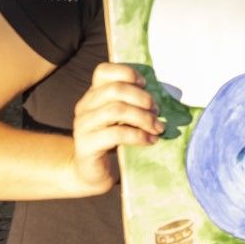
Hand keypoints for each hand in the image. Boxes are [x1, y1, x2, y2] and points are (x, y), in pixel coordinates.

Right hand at [70, 62, 163, 194]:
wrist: (93, 172)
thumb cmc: (113, 140)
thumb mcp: (122, 117)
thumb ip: (132, 103)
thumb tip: (161, 97)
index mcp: (93, 95)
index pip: (103, 71)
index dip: (126, 72)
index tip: (145, 84)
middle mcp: (84, 106)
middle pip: (114, 89)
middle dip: (142, 98)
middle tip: (158, 111)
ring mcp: (83, 125)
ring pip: (116, 110)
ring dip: (143, 118)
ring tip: (158, 127)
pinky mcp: (86, 145)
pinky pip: (116, 134)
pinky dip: (139, 136)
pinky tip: (151, 140)